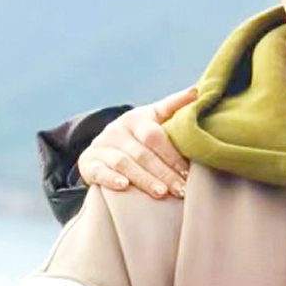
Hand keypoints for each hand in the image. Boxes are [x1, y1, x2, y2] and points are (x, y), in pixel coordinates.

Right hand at [78, 87, 197, 197]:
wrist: (105, 146)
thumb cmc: (139, 135)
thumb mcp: (154, 118)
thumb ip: (174, 106)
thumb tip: (197, 92)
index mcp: (135, 118)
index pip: (154, 136)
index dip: (172, 155)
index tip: (188, 173)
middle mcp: (115, 130)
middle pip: (142, 153)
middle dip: (164, 173)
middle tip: (180, 189)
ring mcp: (100, 146)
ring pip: (124, 163)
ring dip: (144, 179)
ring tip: (161, 193)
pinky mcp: (88, 163)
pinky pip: (98, 171)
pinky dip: (110, 179)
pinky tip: (124, 186)